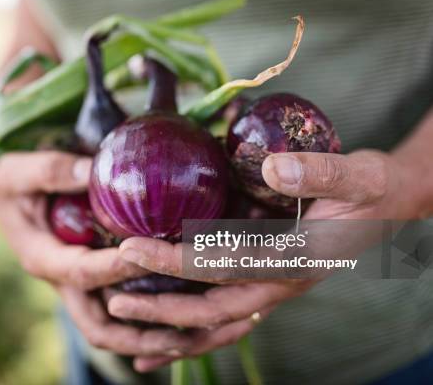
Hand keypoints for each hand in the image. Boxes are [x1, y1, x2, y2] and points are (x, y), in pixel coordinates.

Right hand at [0, 151, 205, 362]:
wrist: (8, 198)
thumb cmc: (11, 183)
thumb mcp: (15, 172)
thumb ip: (50, 170)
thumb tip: (91, 171)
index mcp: (42, 258)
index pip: (82, 272)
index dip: (115, 268)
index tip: (148, 255)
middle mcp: (63, 281)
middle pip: (99, 326)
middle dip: (137, 335)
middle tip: (181, 328)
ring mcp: (80, 286)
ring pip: (114, 327)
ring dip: (149, 339)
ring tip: (192, 338)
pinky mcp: (94, 280)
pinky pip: (122, 309)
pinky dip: (150, 318)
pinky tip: (185, 317)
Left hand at [108, 149, 415, 370]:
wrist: (390, 205)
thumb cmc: (373, 189)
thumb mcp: (358, 175)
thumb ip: (320, 173)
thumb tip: (273, 167)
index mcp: (296, 261)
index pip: (224, 267)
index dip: (175, 262)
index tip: (129, 250)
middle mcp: (281, 284)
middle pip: (214, 310)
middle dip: (162, 310)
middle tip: (112, 300)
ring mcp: (273, 288)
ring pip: (219, 324)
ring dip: (174, 331)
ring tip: (128, 332)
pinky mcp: (266, 282)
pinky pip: (227, 315)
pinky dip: (193, 329)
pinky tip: (161, 336)